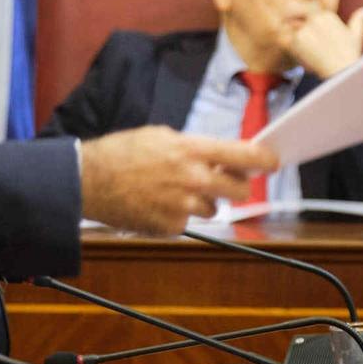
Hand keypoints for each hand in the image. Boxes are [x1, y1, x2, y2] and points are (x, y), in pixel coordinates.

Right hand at [79, 127, 278, 234]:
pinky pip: (188, 223)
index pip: (242, 156)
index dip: (264, 160)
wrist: (89, 181)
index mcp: (190, 150)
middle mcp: (191, 179)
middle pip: (240, 191)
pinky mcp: (170, 227)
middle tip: (228, 184)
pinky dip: (178, 216)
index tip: (273, 162)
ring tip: (175, 192)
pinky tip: (158, 204)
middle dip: (238, 187)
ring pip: (214, 209)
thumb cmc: (122, 154)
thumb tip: (219, 158)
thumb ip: (193, 147)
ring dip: (203, 203)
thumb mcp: (160, 136)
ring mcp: (182, 206)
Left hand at [285, 6, 362, 79]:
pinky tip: (310, 59)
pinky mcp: (298, 38)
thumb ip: (358, 20)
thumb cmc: (350, 56)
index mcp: (327, 15)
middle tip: (316, 53)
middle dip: (305, 40)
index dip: (312, 37)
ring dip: (300, 47)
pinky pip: (290, 44)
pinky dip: (296, 53)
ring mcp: (306, 27)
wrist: (342, 71)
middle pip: (300, 28)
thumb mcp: (355, 35)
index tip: (321, 47)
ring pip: (294, 36)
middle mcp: (316, 18)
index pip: (309, 23)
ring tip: (314, 57)